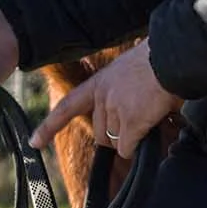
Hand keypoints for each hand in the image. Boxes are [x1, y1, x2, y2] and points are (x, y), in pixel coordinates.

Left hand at [30, 41, 183, 159]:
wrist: (172, 59)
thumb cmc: (158, 64)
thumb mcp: (128, 75)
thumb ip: (121, 94)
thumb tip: (127, 120)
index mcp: (100, 83)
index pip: (68, 106)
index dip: (49, 127)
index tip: (34, 142)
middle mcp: (102, 97)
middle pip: (100, 133)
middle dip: (116, 136)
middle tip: (137, 124)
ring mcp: (115, 110)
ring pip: (116, 143)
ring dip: (130, 139)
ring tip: (148, 118)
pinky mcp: (130, 122)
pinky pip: (127, 148)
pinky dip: (138, 146)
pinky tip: (149, 130)